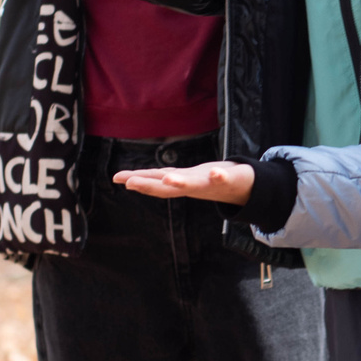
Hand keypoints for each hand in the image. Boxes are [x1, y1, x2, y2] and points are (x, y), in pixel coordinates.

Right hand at [114, 161, 253, 203]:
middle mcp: (190, 186)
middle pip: (168, 187)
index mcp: (179, 183)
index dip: (137, 180)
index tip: (117, 178)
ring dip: (181, 183)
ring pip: (193, 185)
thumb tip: (123, 180)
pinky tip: (217, 172)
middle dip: (149, 185)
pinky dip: (220, 177)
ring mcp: (208, 184)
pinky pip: (224, 178)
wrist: (243, 188)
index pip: (155, 182)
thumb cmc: (206, 181)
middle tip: (130, 183)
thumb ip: (154, 179)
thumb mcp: (178, 179)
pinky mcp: (228, 180)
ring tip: (169, 179)